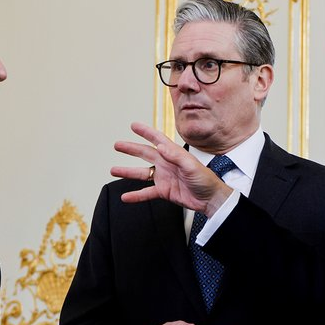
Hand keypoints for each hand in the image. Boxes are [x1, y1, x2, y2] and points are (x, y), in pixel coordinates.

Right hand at [112, 122, 232, 215]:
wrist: (210, 199)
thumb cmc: (205, 180)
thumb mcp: (191, 165)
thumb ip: (176, 156)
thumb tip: (160, 146)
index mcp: (173, 154)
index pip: (157, 139)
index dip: (146, 132)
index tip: (134, 126)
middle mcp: (166, 163)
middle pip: (145, 154)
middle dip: (131, 149)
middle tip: (117, 145)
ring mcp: (164, 177)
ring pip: (142, 173)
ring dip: (128, 172)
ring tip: (113, 170)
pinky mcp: (164, 191)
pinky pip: (146, 193)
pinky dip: (136, 195)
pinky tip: (125, 197)